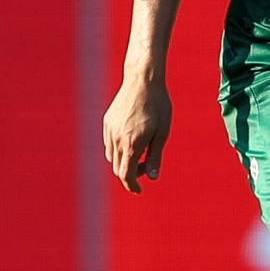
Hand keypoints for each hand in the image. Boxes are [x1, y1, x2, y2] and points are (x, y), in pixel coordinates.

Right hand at [103, 77, 171, 193]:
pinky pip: (109, 142)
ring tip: (141, 151)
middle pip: (118, 168)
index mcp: (131, 144)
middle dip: (131, 174)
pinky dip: (118, 148)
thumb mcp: (162, 133)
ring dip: (124, 161)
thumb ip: (155, 157)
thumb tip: (152, 177)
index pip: (126, 175)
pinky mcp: (107, 121)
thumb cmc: (158, 105)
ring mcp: (110, 130)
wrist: (143, 80)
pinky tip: (132, 139)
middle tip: (146, 167)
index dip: (132, 186)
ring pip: (112, 156)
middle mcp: (117, 139)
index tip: (139, 190)